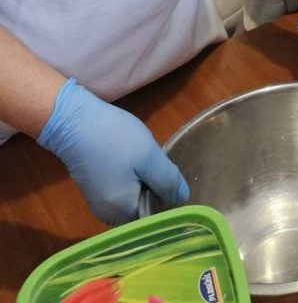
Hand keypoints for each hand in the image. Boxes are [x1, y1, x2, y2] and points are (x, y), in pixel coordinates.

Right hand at [36, 79, 188, 223]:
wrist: (74, 121)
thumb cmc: (115, 139)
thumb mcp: (149, 157)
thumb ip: (167, 180)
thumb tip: (182, 198)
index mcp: (121, 213)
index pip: (152, 217)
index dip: (165, 198)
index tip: (171, 177)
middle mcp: (107, 215)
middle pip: (141, 208)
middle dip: (152, 188)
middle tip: (156, 163)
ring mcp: (98, 202)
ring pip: (131, 197)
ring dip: (142, 180)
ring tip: (144, 159)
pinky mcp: (94, 188)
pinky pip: (120, 189)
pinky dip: (130, 176)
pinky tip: (132, 159)